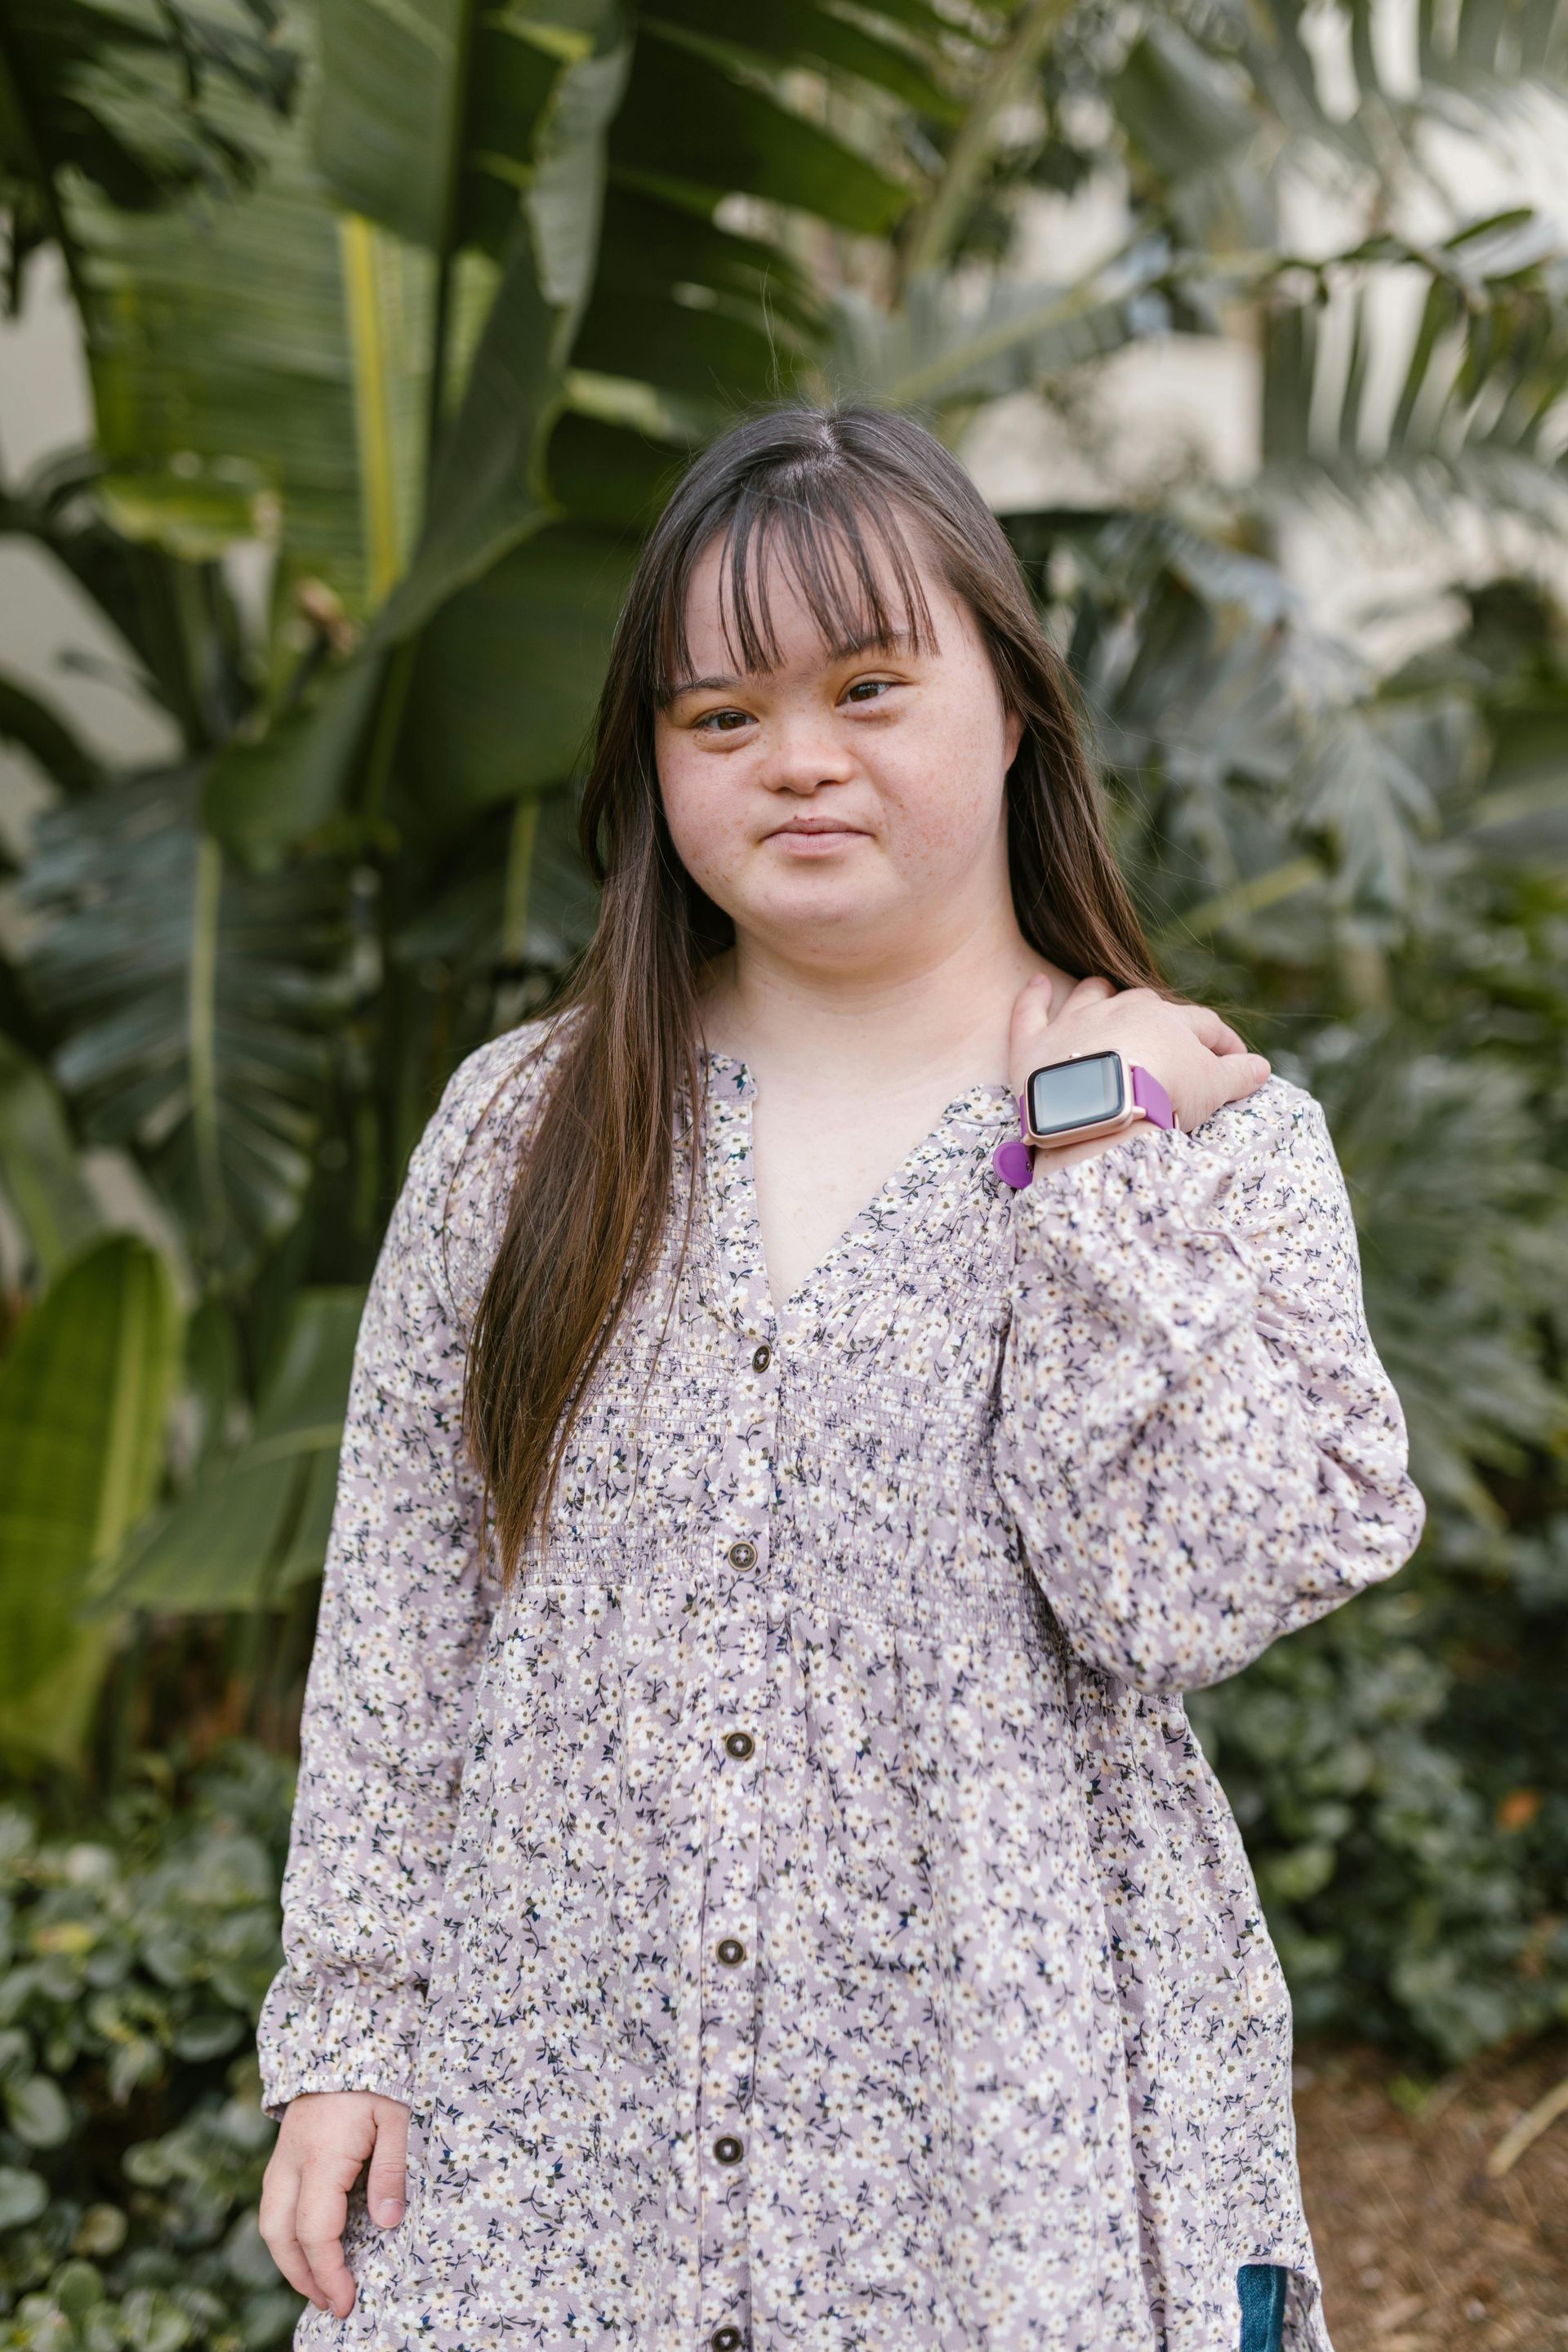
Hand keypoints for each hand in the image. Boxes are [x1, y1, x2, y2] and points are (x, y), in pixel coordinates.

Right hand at [259, 2090, 409, 2318]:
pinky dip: (288, 2234)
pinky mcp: (285, 2149)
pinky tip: (311, 2245)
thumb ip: (392, 2171)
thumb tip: (386, 2225)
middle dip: (301, 2276)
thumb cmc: (381, 2071)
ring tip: (320, 2284)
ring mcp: (282, 2153)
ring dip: (290, 2259)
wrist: (348, 2030)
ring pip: (270, 2221)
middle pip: (279, 2235)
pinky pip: (275, 2202)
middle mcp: (291, 2159)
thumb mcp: (399, 2117)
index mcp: (321, 2155)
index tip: (347, 2302)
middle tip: (331, 2303)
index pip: (315, 2232)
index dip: (328, 2273)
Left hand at [1007, 975, 1269, 1165]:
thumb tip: (1263, 1066)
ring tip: (1104, 992)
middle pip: (1146, 1004)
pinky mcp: (1035, 1043)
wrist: (1104, 1109)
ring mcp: (1077, 1022)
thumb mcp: (1212, 1089)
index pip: (1203, 1025)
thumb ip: (1238, 1074)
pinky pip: (1030, 1011)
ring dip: (1099, 992)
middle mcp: (1123, 1009)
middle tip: (1168, 1039)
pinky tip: (1036, 983)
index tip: (1232, 1059)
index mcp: (1169, 1021)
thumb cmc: (1165, 1095)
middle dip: (1160, 1017)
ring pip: (1090, 995)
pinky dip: (1032, 997)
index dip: (1220, 1042)